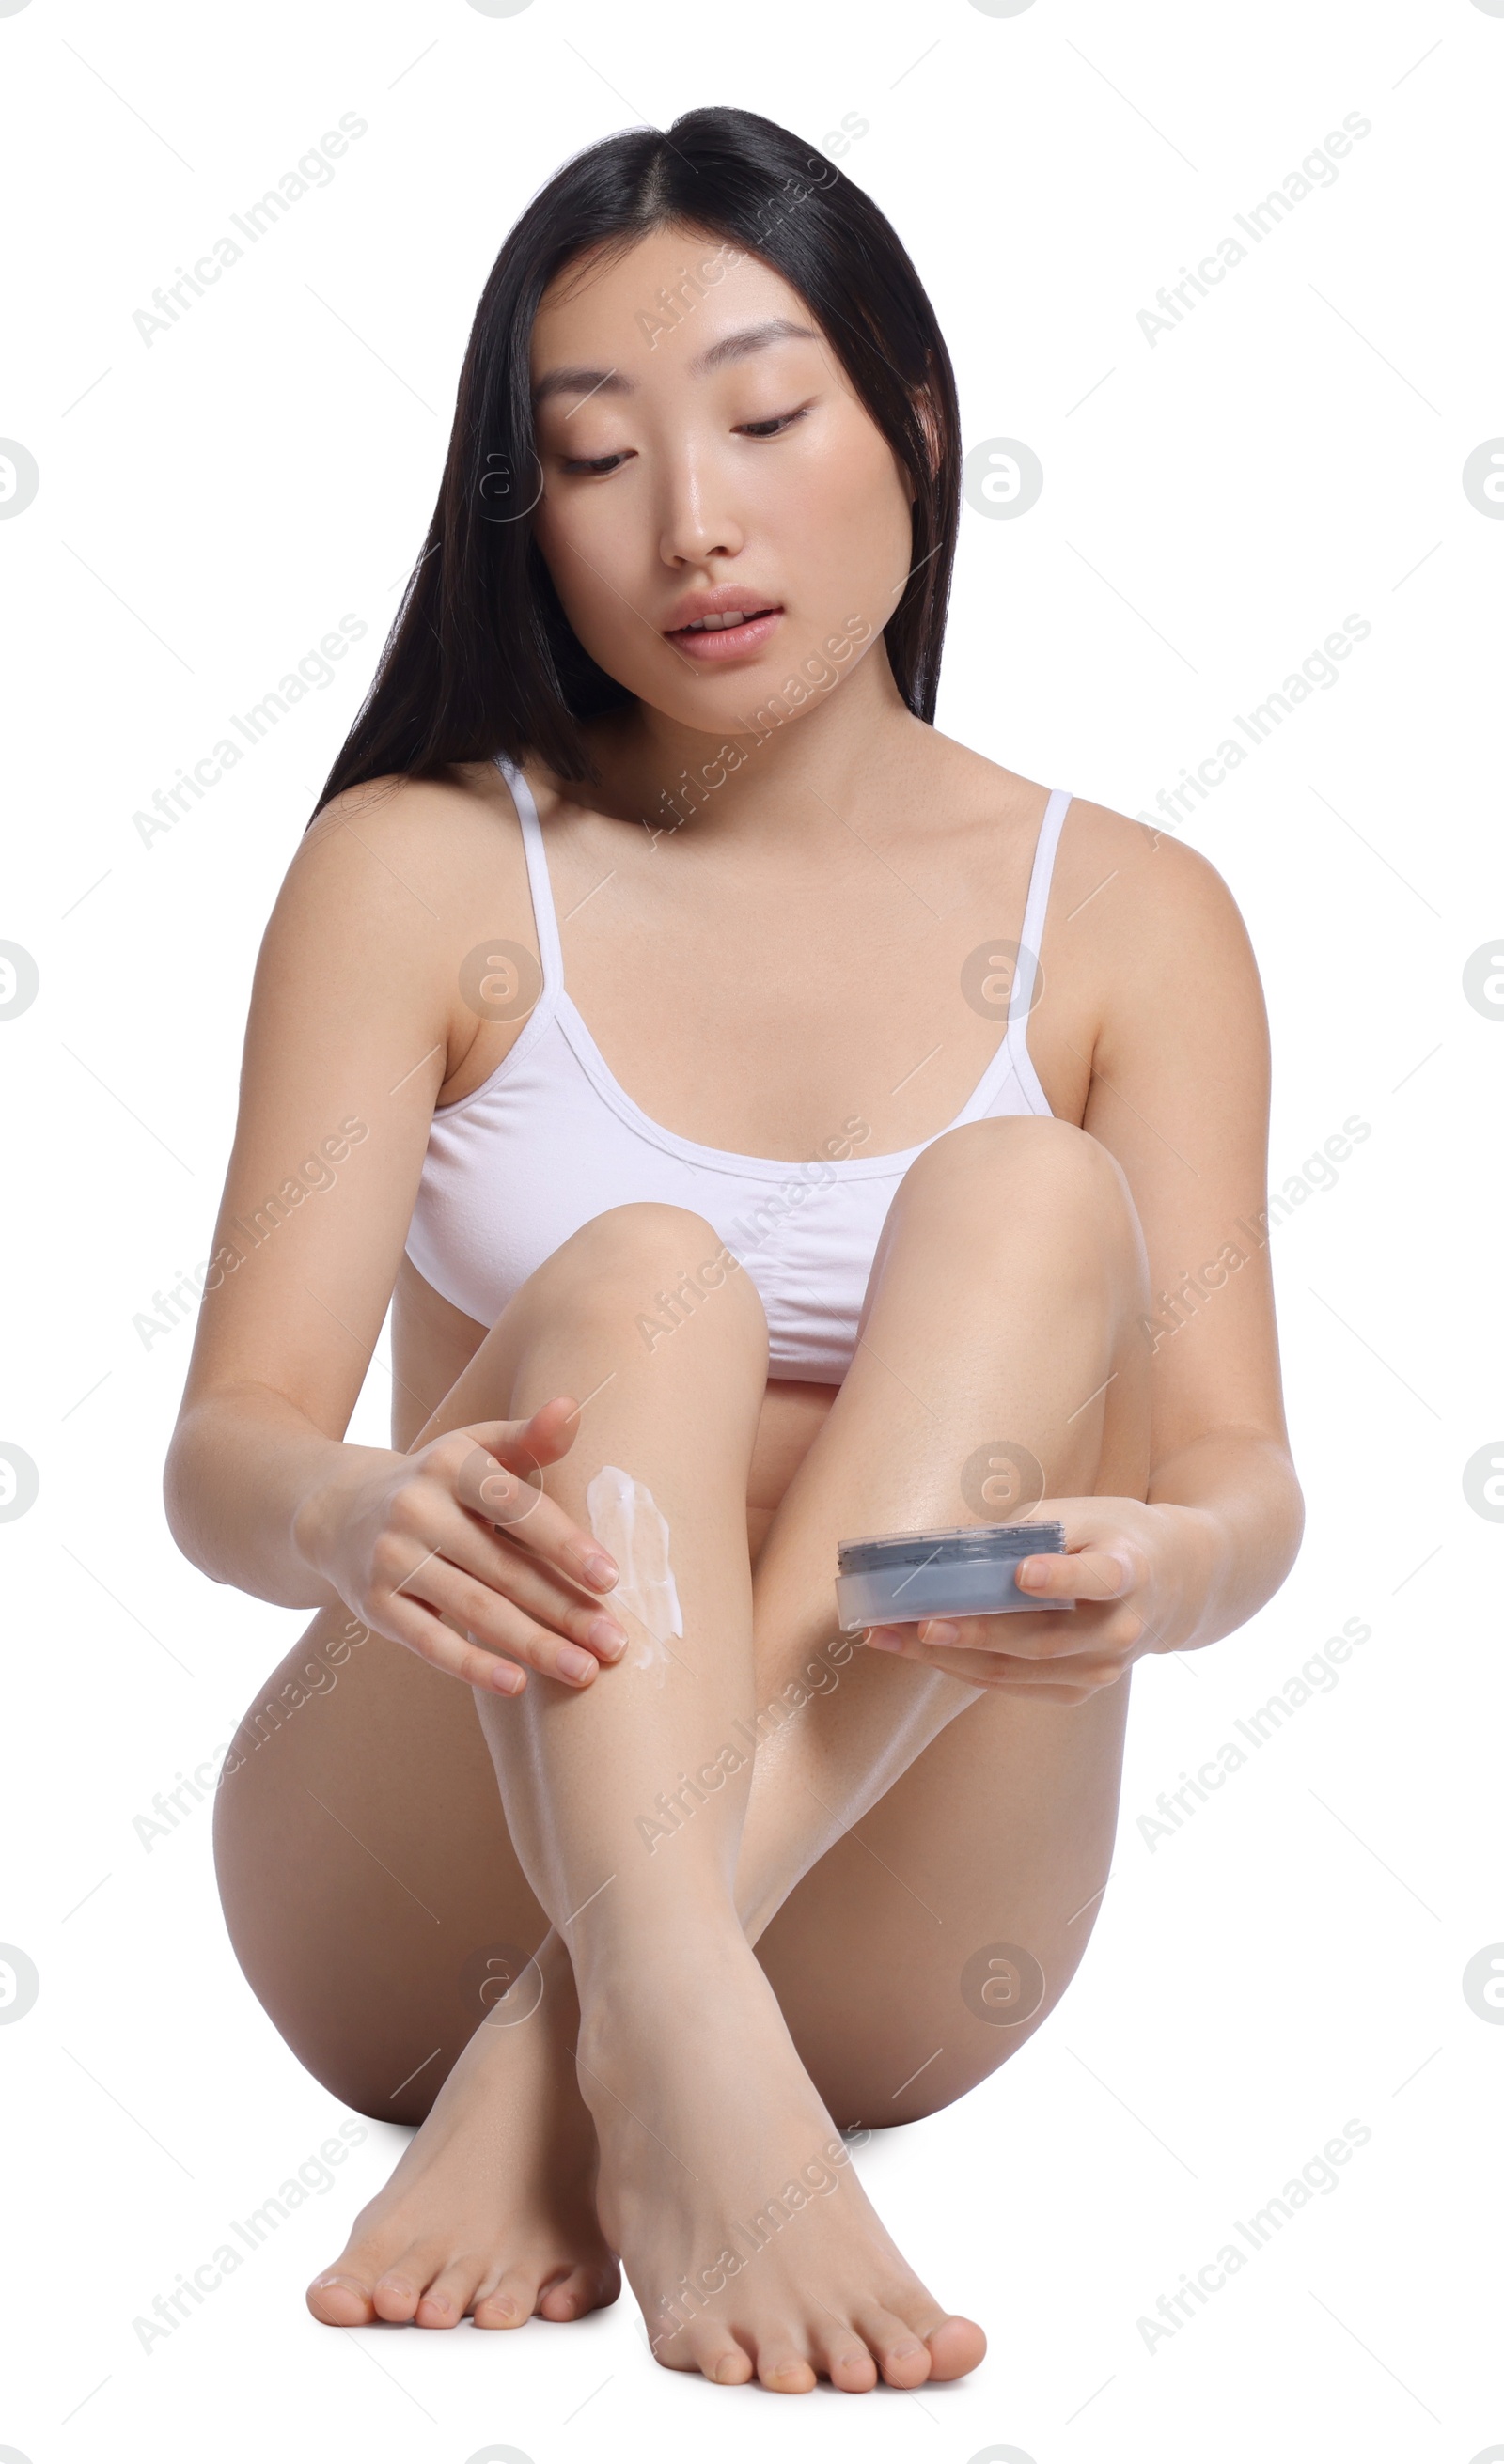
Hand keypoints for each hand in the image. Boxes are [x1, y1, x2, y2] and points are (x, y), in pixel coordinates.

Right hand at [293, 1396, 626, 1694]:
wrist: (338, 1509)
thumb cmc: (437, 1481)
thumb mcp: (476, 1449)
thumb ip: (529, 1438)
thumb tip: (573, 1407)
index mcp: (452, 1465)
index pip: (517, 1506)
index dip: (564, 1543)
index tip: (610, 1578)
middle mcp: (418, 1509)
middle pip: (504, 1568)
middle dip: (564, 1610)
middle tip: (614, 1643)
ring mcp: (392, 1559)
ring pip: (474, 1610)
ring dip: (534, 1645)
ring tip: (585, 1671)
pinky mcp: (375, 1604)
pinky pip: (429, 1641)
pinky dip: (473, 1666)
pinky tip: (516, 1684)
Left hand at [861, 1497, 1214, 1704]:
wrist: (1175, 1585)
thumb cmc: (1116, 1535)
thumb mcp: (1087, 1513)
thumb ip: (1030, 1527)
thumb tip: (951, 1543)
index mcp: (1129, 1573)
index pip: (1098, 1578)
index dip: (1062, 1578)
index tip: (1024, 1572)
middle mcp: (1120, 1631)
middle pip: (1040, 1638)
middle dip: (974, 1632)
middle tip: (919, 1622)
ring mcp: (1102, 1669)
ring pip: (1016, 1669)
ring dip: (950, 1657)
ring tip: (893, 1637)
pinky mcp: (1080, 1689)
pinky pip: (1012, 1684)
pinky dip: (963, 1668)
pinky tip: (919, 1651)